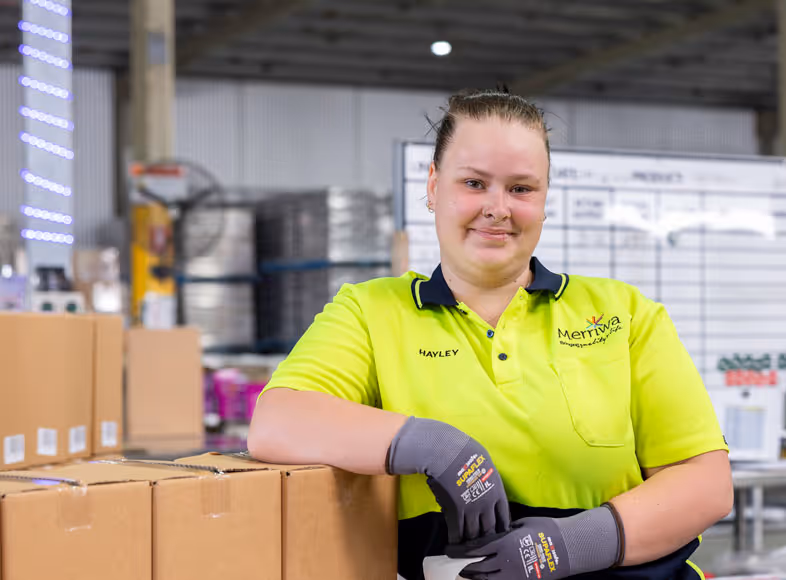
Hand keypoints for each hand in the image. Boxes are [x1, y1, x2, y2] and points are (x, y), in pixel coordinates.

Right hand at [387, 417, 510, 542]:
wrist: (448, 452)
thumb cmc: (467, 452)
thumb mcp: (486, 465)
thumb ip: (488, 480)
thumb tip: (485, 484)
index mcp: (497, 492)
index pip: (504, 518)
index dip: (502, 530)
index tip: (499, 536)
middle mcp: (487, 504)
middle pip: (490, 530)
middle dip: (486, 540)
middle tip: (482, 547)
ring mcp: (471, 509)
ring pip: (474, 534)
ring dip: (470, 542)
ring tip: (467, 549)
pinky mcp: (455, 512)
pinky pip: (457, 532)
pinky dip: (456, 540)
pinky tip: (453, 543)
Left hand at [451, 508, 620, 579]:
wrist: (568, 548)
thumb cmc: (545, 529)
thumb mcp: (521, 524)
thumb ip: (505, 529)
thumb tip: (495, 531)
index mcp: (504, 543)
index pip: (475, 549)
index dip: (460, 552)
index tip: (449, 551)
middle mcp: (505, 561)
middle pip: (478, 568)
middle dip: (465, 568)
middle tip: (456, 567)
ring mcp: (515, 575)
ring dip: (476, 579)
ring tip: (467, 577)